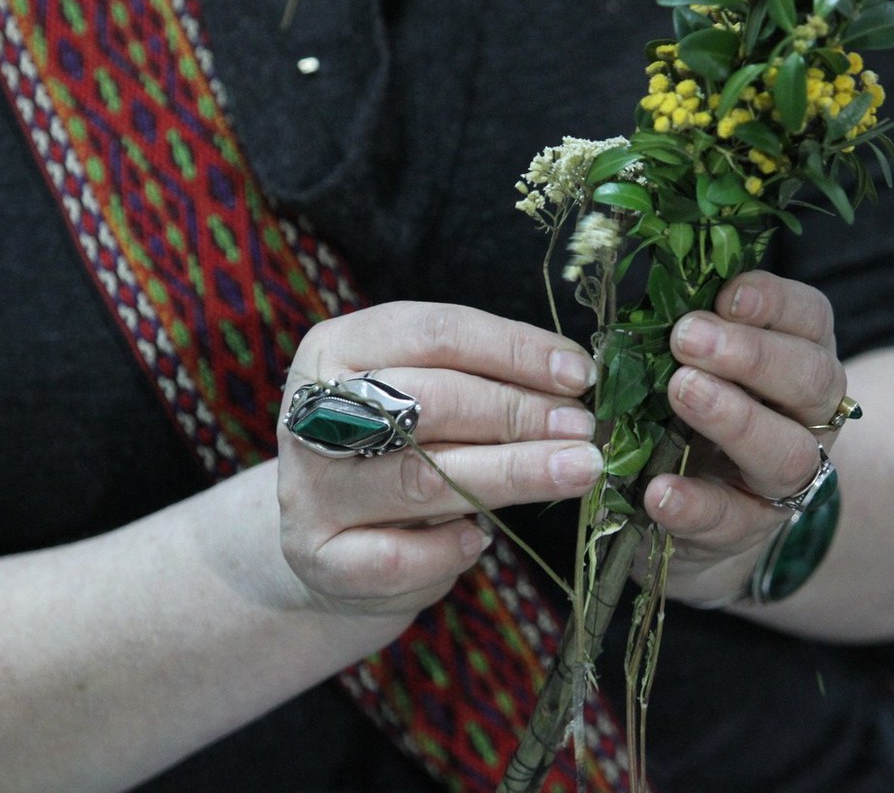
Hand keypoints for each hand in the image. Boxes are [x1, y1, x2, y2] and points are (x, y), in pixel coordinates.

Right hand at [276, 302, 601, 625]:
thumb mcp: (423, 398)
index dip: (515, 350)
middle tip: (583, 429)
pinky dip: (450, 549)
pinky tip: (481, 539)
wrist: (323, 545)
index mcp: (338, 348)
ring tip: (577, 471)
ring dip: (513, 472)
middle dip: (519, 413)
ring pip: (421, 479)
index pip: (435, 333)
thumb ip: (480, 381)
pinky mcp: (318, 559)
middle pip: (428, 401)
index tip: (579, 374)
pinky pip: (398, 557)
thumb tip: (574, 383)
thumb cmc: (395, 454)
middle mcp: (313, 414)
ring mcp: (310, 490)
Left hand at [641, 271, 849, 605]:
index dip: (774, 302)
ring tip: (681, 393)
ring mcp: (785, 477)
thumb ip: (682, 332)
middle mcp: (808, 415)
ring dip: (735, 419)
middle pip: (811, 379)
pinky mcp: (747, 529)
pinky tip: (659, 490)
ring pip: (788, 452)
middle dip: (752, 355)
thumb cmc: (685, 409)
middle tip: (687, 338)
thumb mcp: (689, 363)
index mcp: (797, 356)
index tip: (726, 293)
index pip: (809, 318)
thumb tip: (647, 294)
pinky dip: (695, 504)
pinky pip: (731, 520)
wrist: (687, 507)